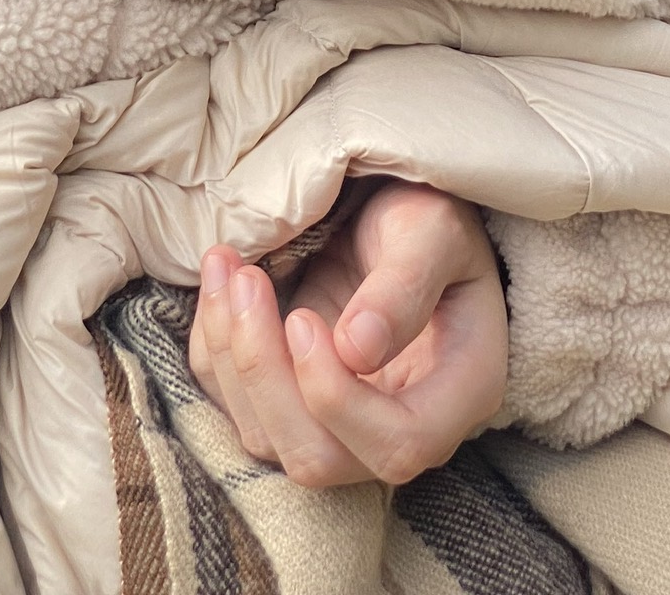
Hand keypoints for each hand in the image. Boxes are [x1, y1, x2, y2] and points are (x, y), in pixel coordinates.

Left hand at [187, 180, 508, 488]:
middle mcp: (398, 426)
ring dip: (230, 357)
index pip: (399, 445)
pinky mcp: (292, 402)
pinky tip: (219, 283)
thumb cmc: (428, 222)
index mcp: (457, 393)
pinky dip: (213, 352)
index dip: (337, 397)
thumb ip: (405, 285)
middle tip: (247, 280)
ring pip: (267, 439)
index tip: (302, 318)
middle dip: (265, 373)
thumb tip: (356, 350)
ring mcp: (341, 424)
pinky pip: (238, 408)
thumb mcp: (432, 231)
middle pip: (319, 456)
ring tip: (227, 268)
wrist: (395, 213)